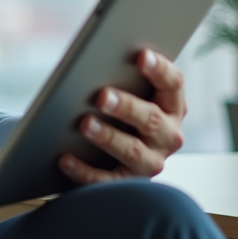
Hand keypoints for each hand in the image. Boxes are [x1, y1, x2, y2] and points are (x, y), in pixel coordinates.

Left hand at [60, 49, 186, 182]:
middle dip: (126, 106)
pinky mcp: (126, 183)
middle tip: (101, 96)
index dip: (160, 70)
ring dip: (108, 136)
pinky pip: (106, 180)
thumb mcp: (125, 91)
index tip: (141, 55)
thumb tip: (94, 60)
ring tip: (85, 124)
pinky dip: (84, 171)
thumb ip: (120, 76)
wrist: (111, 153)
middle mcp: (167, 136)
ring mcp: (150, 162)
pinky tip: (64, 159)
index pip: (173, 84)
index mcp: (171, 106)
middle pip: (150, 119)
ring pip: (132, 150)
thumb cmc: (116, 109)